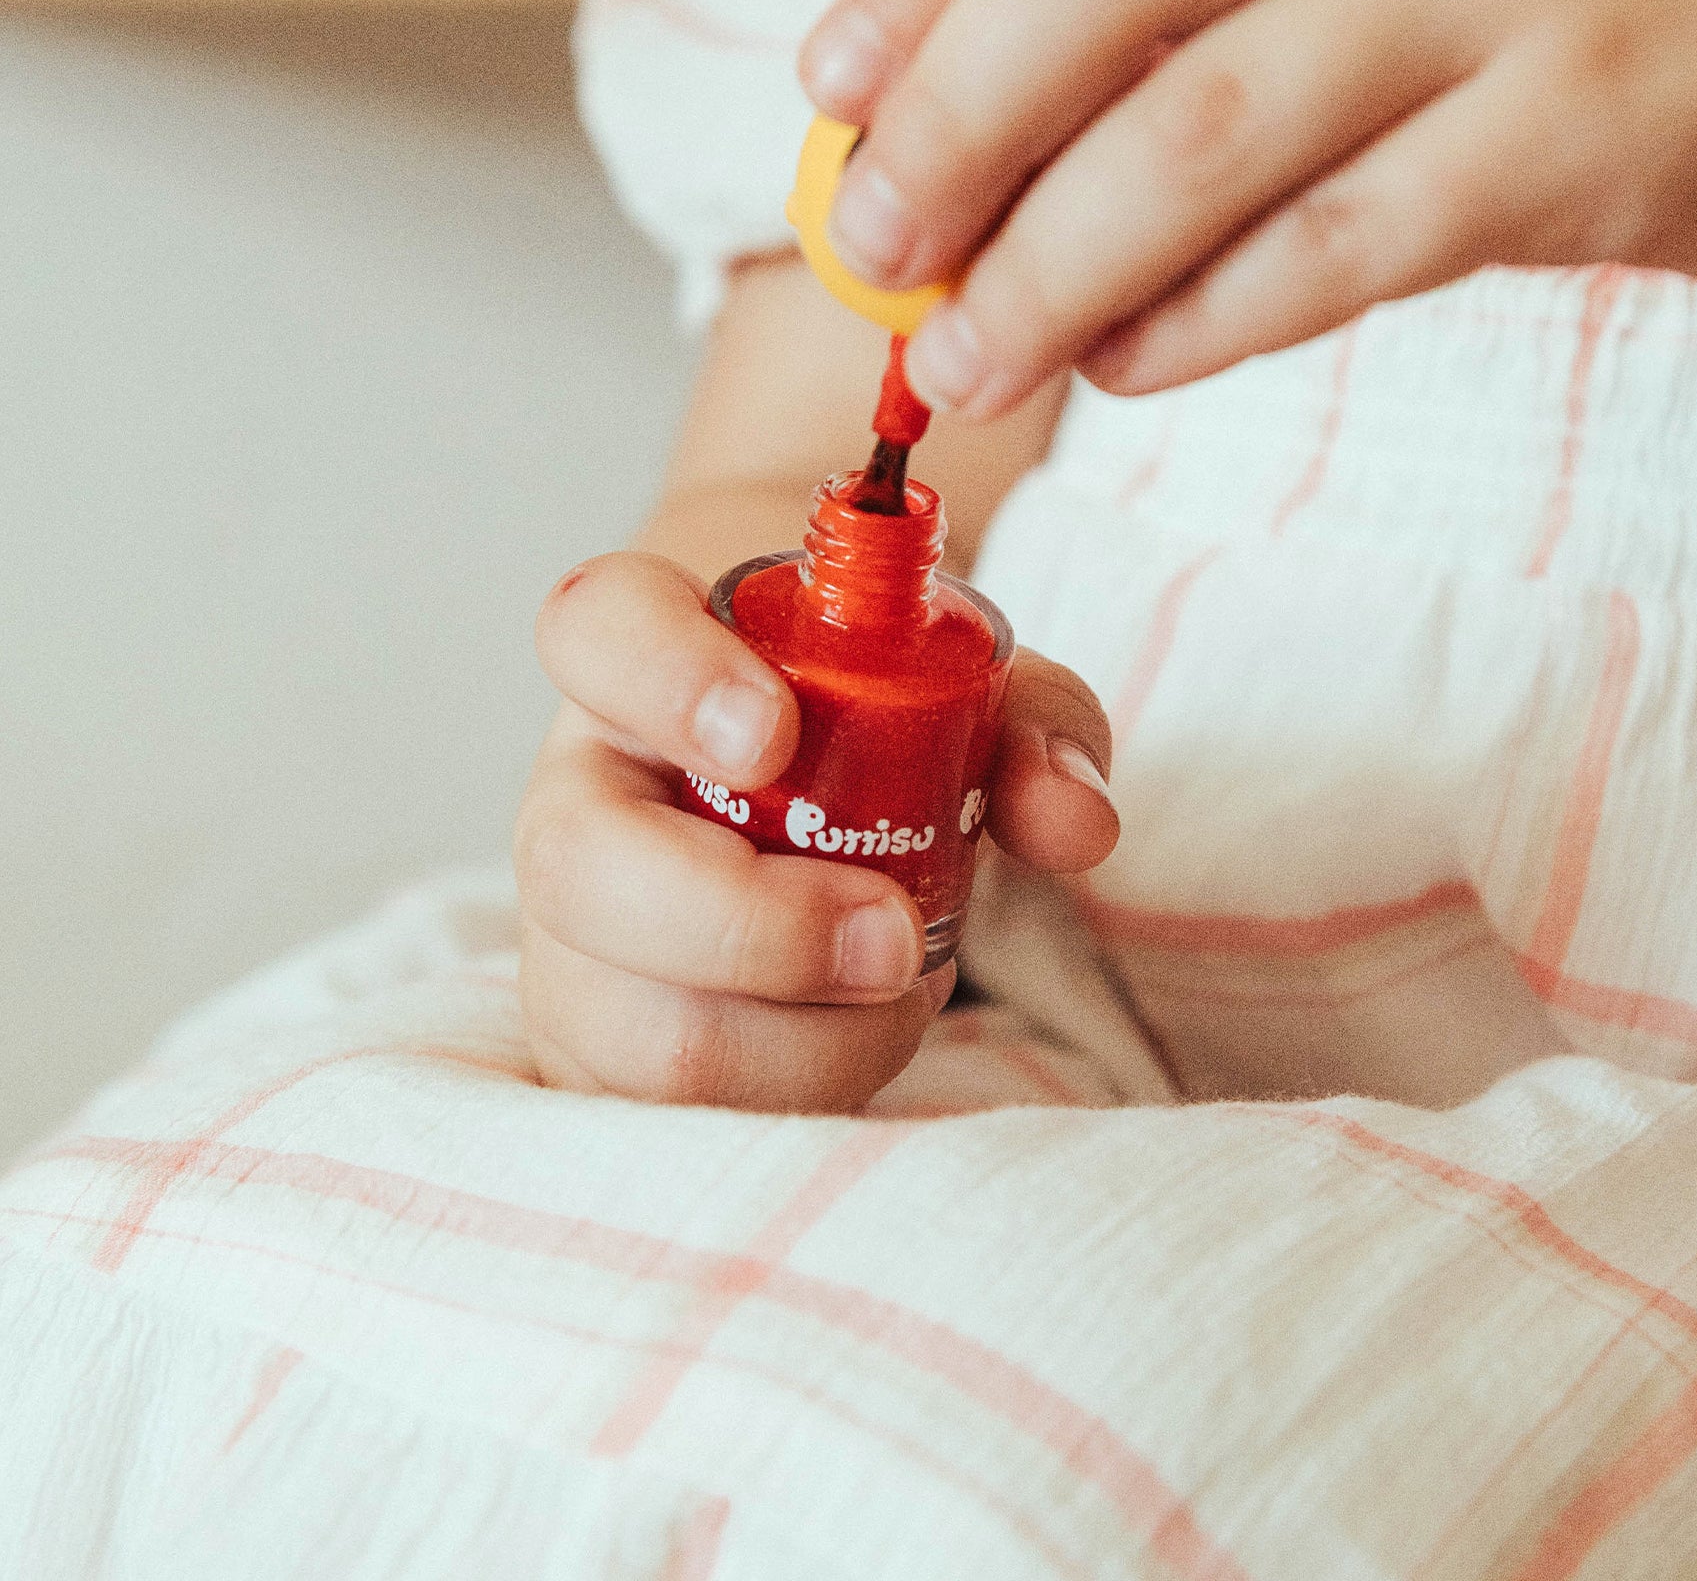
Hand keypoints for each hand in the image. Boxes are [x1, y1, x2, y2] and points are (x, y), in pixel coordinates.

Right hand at [517, 548, 1117, 1110]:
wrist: (818, 815)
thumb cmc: (876, 731)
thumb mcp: (968, 696)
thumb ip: (1032, 726)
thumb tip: (1077, 820)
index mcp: (643, 657)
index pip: (598, 627)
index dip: (667, 679)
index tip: (773, 734)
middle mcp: (580, 792)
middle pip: (583, 866)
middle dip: (759, 925)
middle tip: (896, 929)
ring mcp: (570, 941)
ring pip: (640, 1026)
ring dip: (808, 1038)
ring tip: (901, 979)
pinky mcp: (601, 1058)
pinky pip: (676, 1119)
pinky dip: (805, 1092)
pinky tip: (860, 1033)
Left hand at [797, 0, 1696, 407]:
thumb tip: (967, 101)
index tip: (824, 90)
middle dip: (955, 118)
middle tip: (867, 246)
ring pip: (1206, 128)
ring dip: (1053, 261)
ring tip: (964, 358)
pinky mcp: (1594, 126)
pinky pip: (1339, 245)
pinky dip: (1209, 317)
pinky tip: (1135, 364)